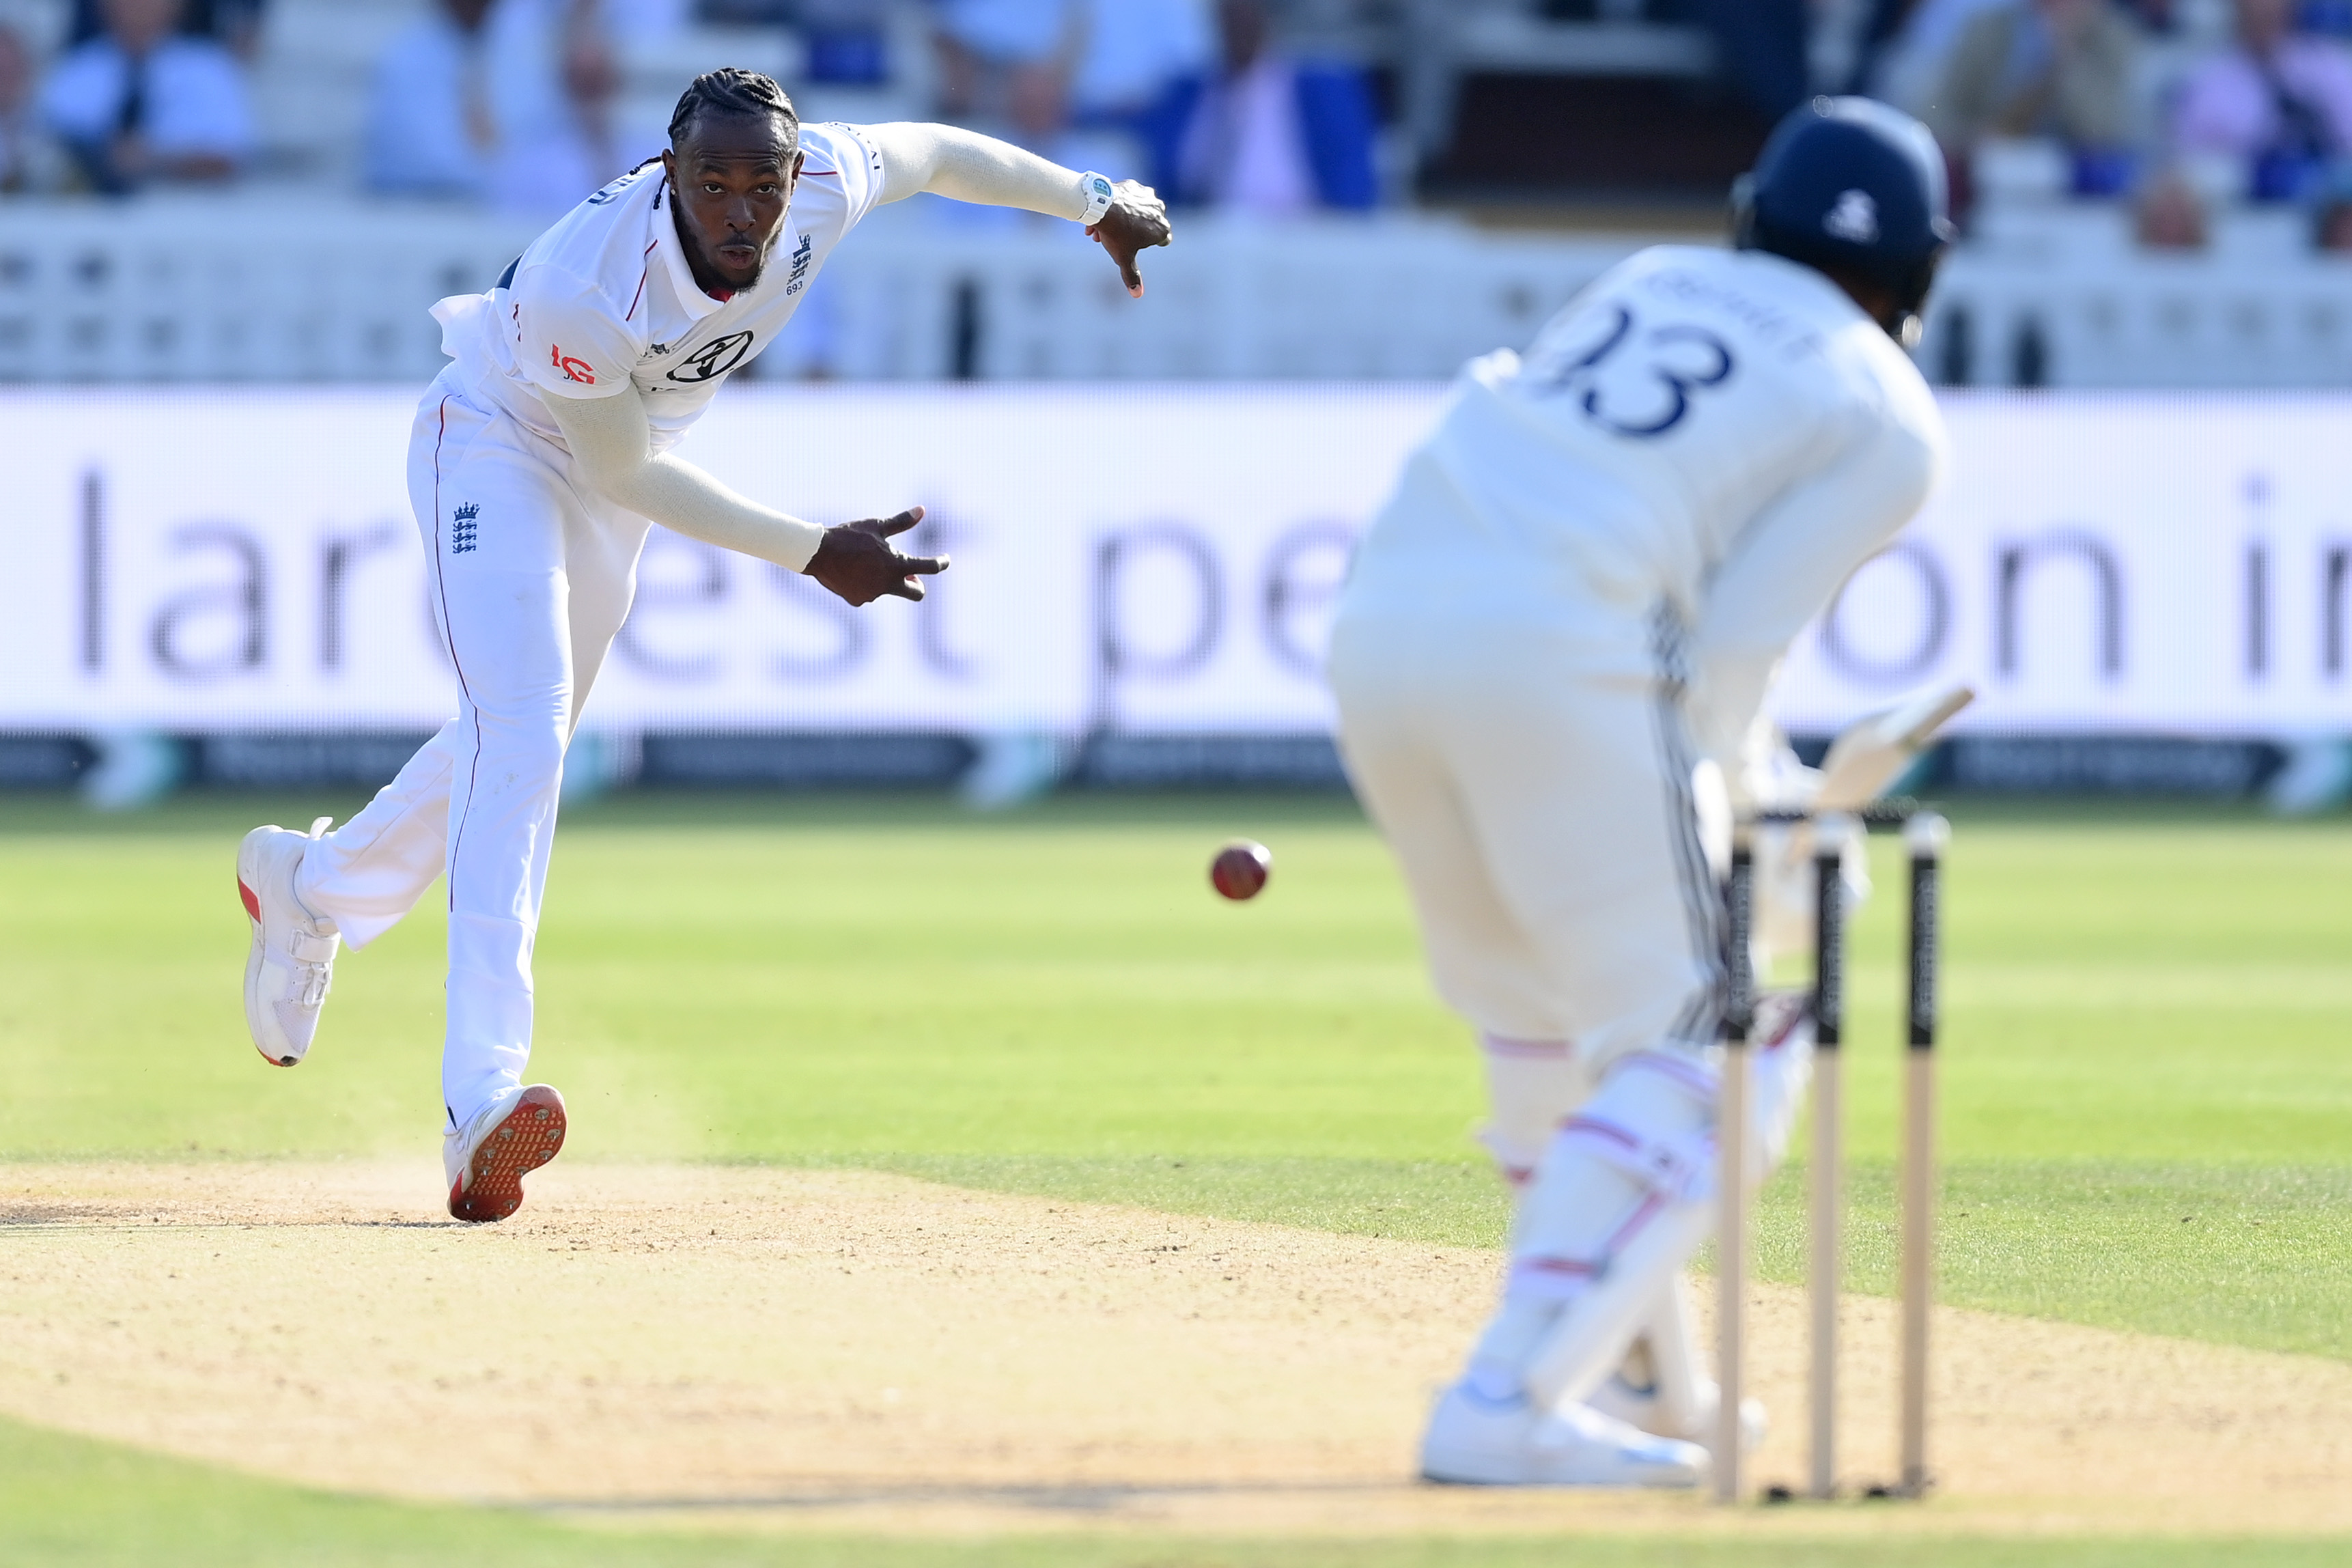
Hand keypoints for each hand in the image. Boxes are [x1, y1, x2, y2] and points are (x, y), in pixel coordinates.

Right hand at [804, 506, 948, 605]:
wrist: (818, 552)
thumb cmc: (849, 536)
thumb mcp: (876, 526)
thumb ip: (901, 521)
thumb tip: (922, 510)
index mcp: (897, 565)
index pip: (930, 568)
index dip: (941, 563)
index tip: (945, 559)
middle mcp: (888, 584)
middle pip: (917, 593)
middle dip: (917, 584)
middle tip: (910, 573)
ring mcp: (873, 595)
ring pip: (889, 590)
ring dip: (887, 580)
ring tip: (870, 564)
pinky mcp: (858, 600)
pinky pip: (869, 594)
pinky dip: (867, 585)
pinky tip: (855, 572)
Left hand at [1088, 180, 1171, 297]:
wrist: (1101, 206)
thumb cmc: (1115, 234)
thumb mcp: (1123, 257)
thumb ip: (1132, 276)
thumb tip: (1137, 294)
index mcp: (1162, 230)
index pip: (1164, 240)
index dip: (1149, 244)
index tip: (1137, 243)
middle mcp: (1160, 211)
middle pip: (1147, 226)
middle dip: (1131, 233)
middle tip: (1113, 238)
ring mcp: (1148, 196)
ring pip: (1137, 211)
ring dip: (1124, 219)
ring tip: (1104, 227)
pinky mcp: (1135, 186)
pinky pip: (1128, 198)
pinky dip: (1119, 205)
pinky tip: (1106, 212)